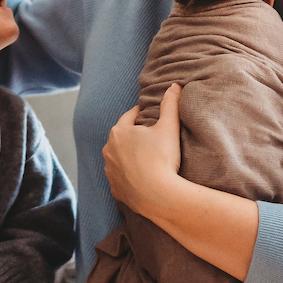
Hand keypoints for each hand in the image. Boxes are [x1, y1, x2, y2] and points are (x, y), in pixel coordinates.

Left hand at [102, 83, 183, 218]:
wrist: (159, 197)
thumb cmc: (163, 159)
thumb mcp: (169, 127)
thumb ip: (170, 104)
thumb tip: (175, 86)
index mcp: (118, 132)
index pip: (130, 116)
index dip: (142, 113)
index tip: (151, 114)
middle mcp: (108, 150)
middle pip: (123, 137)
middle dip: (134, 134)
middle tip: (151, 136)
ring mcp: (109, 171)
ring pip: (119, 157)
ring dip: (129, 155)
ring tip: (146, 157)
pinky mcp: (114, 189)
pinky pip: (121, 177)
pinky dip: (129, 175)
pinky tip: (141, 176)